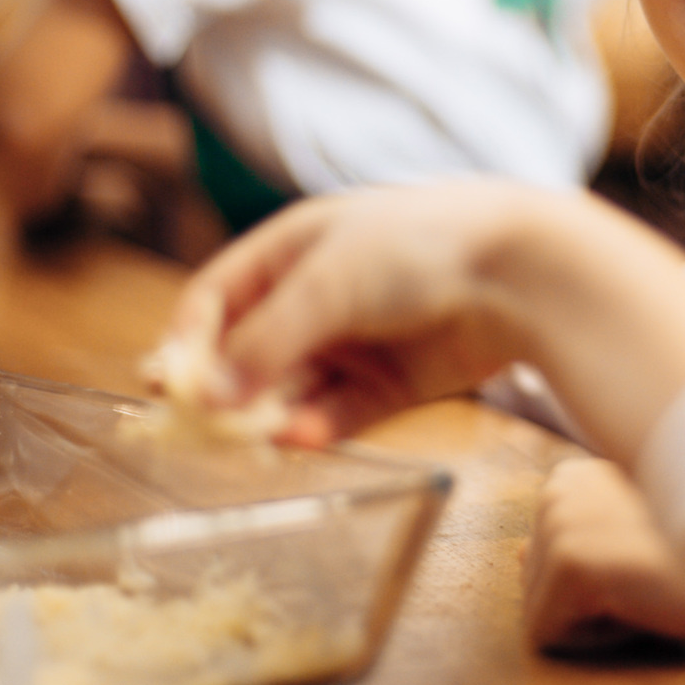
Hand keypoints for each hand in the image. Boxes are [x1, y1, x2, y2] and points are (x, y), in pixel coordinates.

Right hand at [159, 183, 541, 443]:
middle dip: (223, 391)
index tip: (163, 384)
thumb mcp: (328, 282)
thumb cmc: (420, 245)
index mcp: (293, 251)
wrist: (520, 271)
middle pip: (249, 354)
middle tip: (195, 430)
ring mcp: (355, 343)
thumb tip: (206, 395)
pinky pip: (337, 414)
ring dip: (268, 415)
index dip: (188, 340)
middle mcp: (318, 298)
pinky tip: (299, 439)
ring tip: (252, 439)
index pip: (217, 299)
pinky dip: (316, 428)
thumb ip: (266, 340)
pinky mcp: (391, 385)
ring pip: (290, 391)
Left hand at [523, 457, 684, 651]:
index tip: (644, 564)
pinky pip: (548, 636)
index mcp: (573, 476)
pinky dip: (594, 641)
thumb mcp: (630, 542)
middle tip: (649, 579)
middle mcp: (559, 487)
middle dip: (588, 602)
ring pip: (541, 614)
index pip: (543, 563)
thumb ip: (573, 540)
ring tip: (647, 589)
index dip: (594, 583)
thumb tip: (516, 555)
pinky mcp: (569, 561)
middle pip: (534, 587)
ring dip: (594, 620)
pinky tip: (640, 607)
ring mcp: (561, 521)